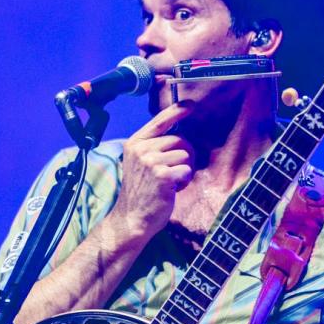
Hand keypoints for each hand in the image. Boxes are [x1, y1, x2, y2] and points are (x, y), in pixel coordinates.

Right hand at [110, 101, 195, 240]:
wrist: (132, 218)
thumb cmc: (141, 191)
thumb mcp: (141, 163)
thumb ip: (154, 147)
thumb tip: (180, 135)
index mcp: (135, 143)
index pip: (159, 121)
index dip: (177, 111)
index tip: (191, 105)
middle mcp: (141, 149)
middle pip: (180, 139)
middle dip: (186, 155)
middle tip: (175, 172)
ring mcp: (151, 161)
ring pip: (186, 155)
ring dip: (185, 170)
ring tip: (171, 182)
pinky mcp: (162, 175)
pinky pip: (187, 170)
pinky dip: (184, 181)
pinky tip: (172, 190)